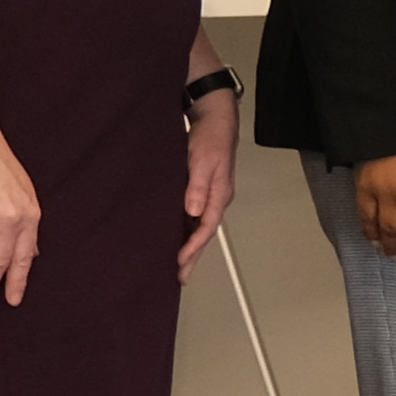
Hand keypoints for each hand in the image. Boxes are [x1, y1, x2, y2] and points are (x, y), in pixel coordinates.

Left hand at [179, 92, 239, 281]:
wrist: (215, 118)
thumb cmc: (210, 136)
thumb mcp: (203, 159)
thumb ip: (198, 185)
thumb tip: (193, 211)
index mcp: (219, 195)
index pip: (206, 228)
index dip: (193, 247)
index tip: (179, 263)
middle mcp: (216, 199)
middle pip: (204, 233)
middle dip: (193, 256)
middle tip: (180, 277)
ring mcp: (209, 195)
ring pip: (199, 227)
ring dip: (189, 246)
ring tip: (178, 265)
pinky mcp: (200, 189)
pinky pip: (194, 216)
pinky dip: (186, 230)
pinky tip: (176, 237)